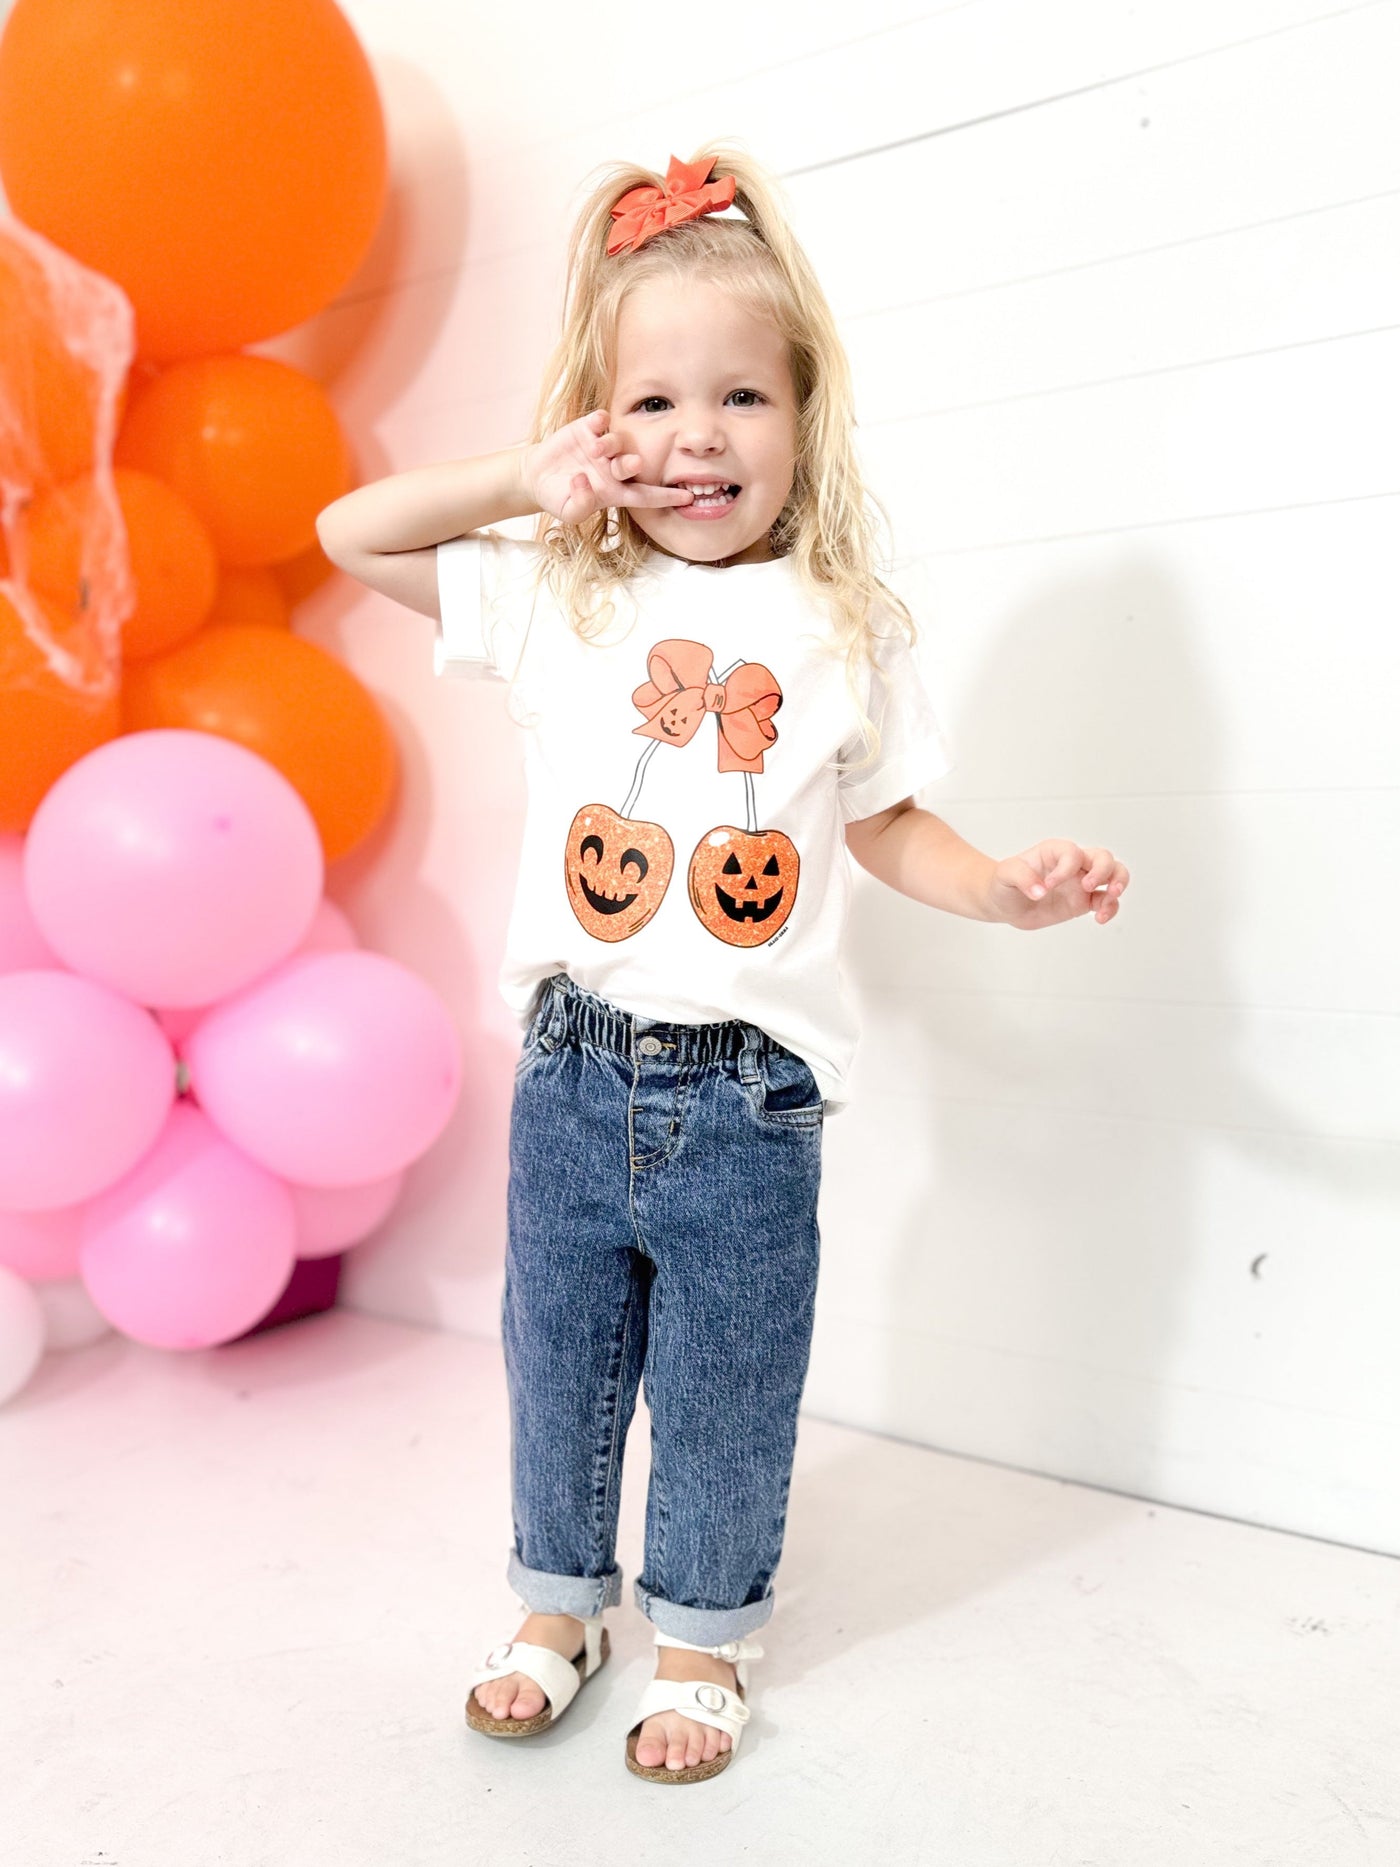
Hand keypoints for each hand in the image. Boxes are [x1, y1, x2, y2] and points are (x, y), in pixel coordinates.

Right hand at [518, 410, 695, 526]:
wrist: (537, 476)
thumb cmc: (559, 497)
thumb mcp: (568, 511)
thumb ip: (580, 504)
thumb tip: (585, 481)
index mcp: (615, 492)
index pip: (645, 496)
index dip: (665, 497)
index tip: (688, 497)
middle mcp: (613, 469)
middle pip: (630, 466)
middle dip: (632, 464)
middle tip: (634, 462)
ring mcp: (601, 447)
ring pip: (615, 442)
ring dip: (610, 444)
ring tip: (596, 448)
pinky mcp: (587, 429)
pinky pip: (599, 421)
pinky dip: (600, 420)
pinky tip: (597, 422)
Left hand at [986, 840, 1128, 929]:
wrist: (1005, 904)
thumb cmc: (1005, 883)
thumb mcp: (1006, 875)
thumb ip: (1022, 878)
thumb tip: (1040, 892)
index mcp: (1055, 852)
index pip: (1072, 853)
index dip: (1065, 869)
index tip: (1047, 885)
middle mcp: (1073, 864)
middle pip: (1103, 857)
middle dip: (1103, 870)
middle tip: (1086, 886)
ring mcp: (1081, 882)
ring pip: (1114, 874)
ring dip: (1118, 883)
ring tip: (1109, 897)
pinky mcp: (1084, 902)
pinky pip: (1107, 901)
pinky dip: (1111, 908)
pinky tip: (1100, 918)